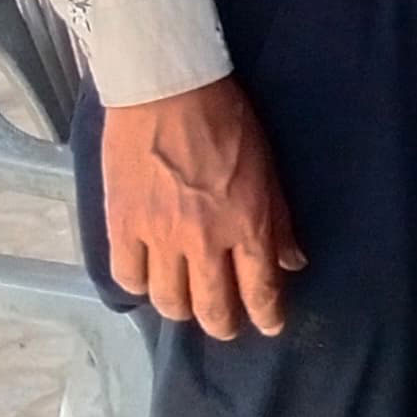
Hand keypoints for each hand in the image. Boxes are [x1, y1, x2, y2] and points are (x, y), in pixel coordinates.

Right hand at [101, 76, 302, 339]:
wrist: (167, 90)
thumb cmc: (227, 120)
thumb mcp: (268, 168)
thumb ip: (279, 220)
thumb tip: (293, 260)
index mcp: (247, 224)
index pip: (260, 289)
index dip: (266, 315)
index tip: (269, 326)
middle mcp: (204, 241)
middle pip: (212, 307)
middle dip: (224, 325)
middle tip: (227, 325)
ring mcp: (160, 237)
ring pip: (169, 302)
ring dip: (182, 309)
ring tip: (187, 303)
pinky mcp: (123, 226)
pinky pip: (128, 277)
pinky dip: (140, 286)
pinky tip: (149, 279)